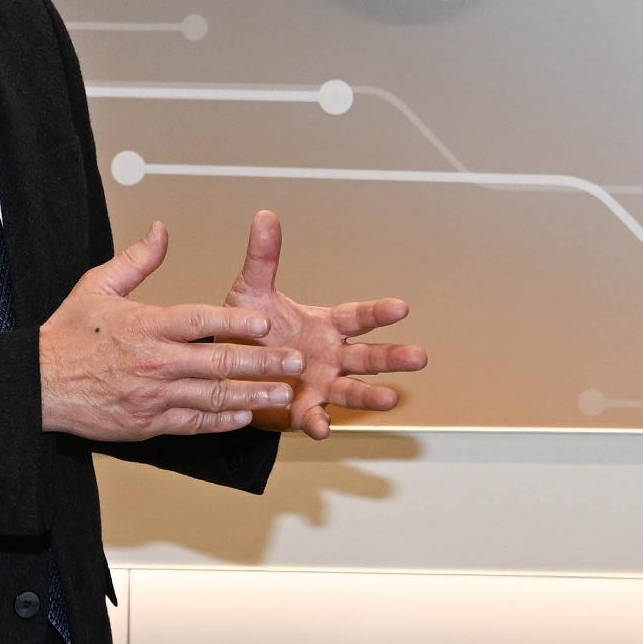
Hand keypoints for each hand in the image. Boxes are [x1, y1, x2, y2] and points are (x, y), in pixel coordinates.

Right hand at [36, 222, 298, 441]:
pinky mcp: (149, 423)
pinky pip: (193, 423)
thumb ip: (136, 260)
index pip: (200, 322)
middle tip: (295, 360)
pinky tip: (244, 416)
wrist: (38, 386)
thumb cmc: (66, 337)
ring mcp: (154, 396)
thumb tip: (160, 231)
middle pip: (218, 362)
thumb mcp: (96, 287)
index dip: (235, 322)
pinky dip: (221, 420)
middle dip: (263, 361)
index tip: (265, 322)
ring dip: (252, 394)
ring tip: (283, 392)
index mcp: (146, 326)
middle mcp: (154, 362)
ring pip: (213, 397)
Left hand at [221, 210, 424, 438]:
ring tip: (392, 399)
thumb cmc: (247, 329)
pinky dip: (319, 423)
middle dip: (393, 358)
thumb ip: (263, 259)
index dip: (379, 313)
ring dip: (371, 395)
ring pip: (353, 390)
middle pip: (368, 357)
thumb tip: (265, 216)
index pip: (358, 318)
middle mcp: (331, 356)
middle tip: (419, 358)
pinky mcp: (301, 410)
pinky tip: (323, 427)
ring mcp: (320, 385)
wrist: (223, 368)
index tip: (401, 307)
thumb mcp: (252, 292)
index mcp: (326, 326)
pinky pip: (314, 418)